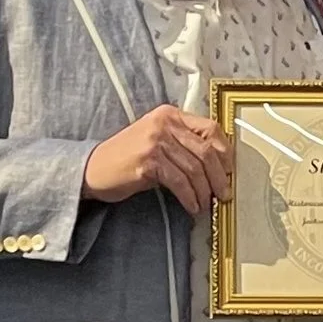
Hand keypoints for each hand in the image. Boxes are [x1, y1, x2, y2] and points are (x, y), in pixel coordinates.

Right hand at [83, 105, 232, 212]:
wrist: (92, 169)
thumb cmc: (129, 159)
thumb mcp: (159, 142)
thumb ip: (184, 144)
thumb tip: (219, 167)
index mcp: (170, 114)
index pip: (211, 128)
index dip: (225, 152)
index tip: (230, 172)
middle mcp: (164, 123)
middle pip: (206, 151)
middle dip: (220, 177)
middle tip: (224, 194)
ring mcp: (155, 141)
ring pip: (195, 169)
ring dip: (205, 191)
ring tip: (207, 204)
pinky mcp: (148, 161)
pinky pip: (180, 182)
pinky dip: (190, 197)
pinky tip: (192, 207)